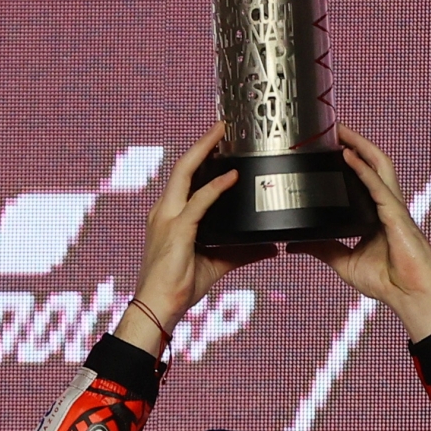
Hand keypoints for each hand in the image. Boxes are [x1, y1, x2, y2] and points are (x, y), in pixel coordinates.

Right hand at [115, 122, 276, 356]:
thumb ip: (243, 252)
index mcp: (170, 215)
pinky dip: (216, 187)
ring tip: (223, 134)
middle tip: (224, 125)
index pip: (185, 177)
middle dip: (203, 144)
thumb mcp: (218, 263)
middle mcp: (165, 211)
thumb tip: (271, 246)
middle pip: (183, 166)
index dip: (201, 157)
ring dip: (205, 151)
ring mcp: (168, 218)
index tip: (219, 141)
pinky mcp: (177, 231)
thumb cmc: (180, 285)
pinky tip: (232, 176)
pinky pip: (198, 202)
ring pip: (185, 174)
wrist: (159, 305)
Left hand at [287, 125, 430, 341]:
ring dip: (360, 145)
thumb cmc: (387, 282)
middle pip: (373, 163)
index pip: (363, 177)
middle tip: (333, 126)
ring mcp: (395, 209)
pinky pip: (379, 187)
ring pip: (379, 166)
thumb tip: (294, 244)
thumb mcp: (343, 262)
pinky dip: (363, 170)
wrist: (410, 298)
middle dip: (355, 141)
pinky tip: (349, 156)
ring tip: (340, 130)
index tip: (330, 144)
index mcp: (376, 214)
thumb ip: (322, 250)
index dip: (350, 158)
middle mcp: (387, 206)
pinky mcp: (397, 217)